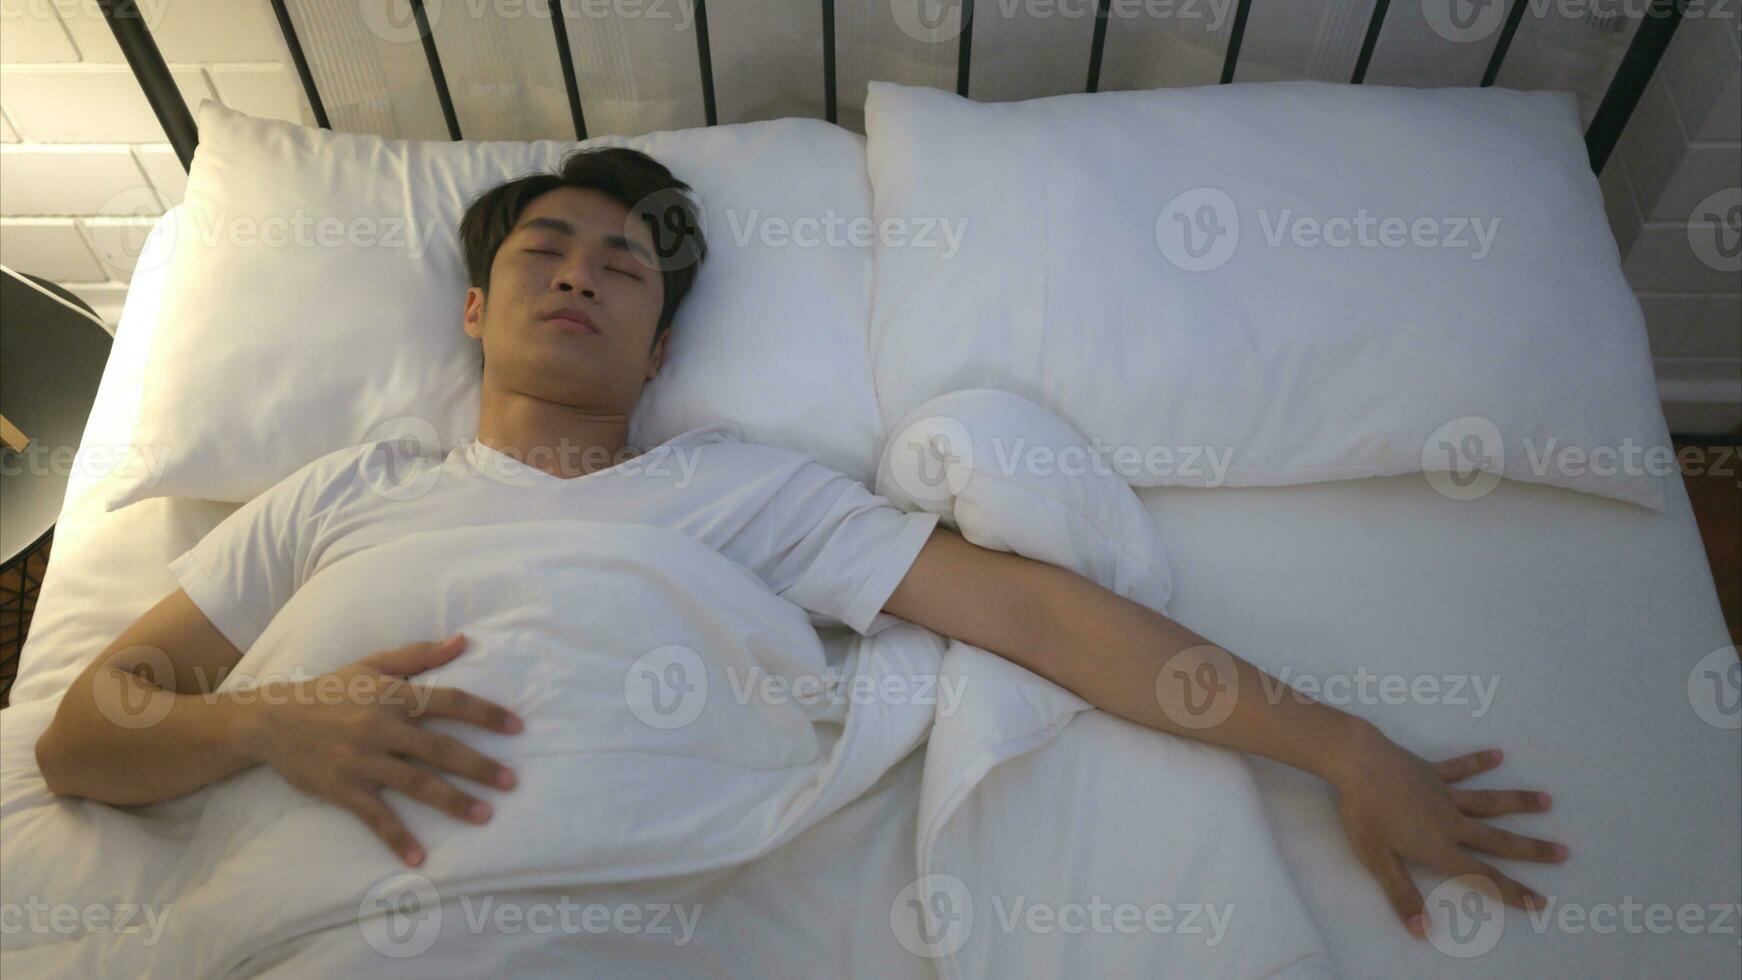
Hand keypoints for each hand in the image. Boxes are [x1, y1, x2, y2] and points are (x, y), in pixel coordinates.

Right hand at [241, 633, 522, 866]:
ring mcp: (362, 761)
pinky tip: (419, 858)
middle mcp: (381, 727)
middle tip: (512, 782)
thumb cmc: (329, 690)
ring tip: (485, 816)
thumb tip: (463, 641)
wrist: (270, 720)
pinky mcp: (343, 789)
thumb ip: (420, 656)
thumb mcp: (372, 665)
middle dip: (479, 766)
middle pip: (440, 749)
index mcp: (393, 695)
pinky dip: (397, 838)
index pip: (449, 702)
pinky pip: (375, 817)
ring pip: (416, 784)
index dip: (485, 713)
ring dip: (453, 802)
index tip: (517, 727)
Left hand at [1331, 726, 1567, 937]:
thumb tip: (1423, 931)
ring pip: (1489, 801)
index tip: (1540, 901)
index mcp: (1440, 847)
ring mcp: (1444, 793)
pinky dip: (1479, 762)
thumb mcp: (1378, 861)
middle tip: (1564, 852)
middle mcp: (1451, 821)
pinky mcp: (1432, 771)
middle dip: (1531, 849)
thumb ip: (1402, 895)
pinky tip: (1499, 754)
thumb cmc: (1365, 814)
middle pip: (1498, 839)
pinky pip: (1460, 768)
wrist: (1358, 763)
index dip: (1511, 891)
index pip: (1482, 876)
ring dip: (1518, 802)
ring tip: (1547, 800)